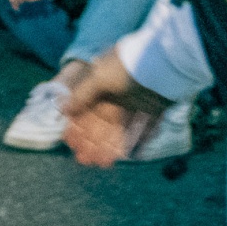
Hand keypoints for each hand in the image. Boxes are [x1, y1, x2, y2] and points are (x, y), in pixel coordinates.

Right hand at [60, 49, 172, 167]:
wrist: (165, 62)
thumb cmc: (127, 68)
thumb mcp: (98, 77)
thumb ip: (81, 94)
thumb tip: (62, 108)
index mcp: (103, 82)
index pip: (87, 108)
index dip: (78, 126)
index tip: (70, 143)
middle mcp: (118, 93)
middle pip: (102, 122)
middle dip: (92, 141)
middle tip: (84, 159)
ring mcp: (137, 101)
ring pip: (120, 129)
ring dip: (110, 146)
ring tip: (102, 163)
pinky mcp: (155, 109)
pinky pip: (144, 129)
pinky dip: (137, 142)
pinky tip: (129, 156)